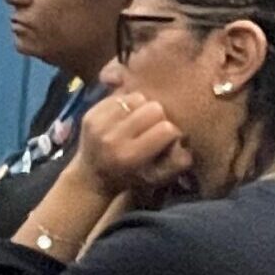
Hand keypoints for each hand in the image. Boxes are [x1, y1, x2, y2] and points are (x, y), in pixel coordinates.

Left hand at [76, 92, 192, 197]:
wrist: (92, 177)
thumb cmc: (132, 177)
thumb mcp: (158, 178)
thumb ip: (178, 162)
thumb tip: (185, 140)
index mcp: (130, 156)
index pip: (166, 129)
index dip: (172, 133)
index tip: (166, 140)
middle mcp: (111, 139)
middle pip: (154, 109)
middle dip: (158, 118)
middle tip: (152, 129)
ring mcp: (98, 124)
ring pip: (138, 98)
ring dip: (142, 108)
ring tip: (138, 122)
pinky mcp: (90, 114)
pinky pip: (120, 97)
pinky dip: (127, 105)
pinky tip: (125, 118)